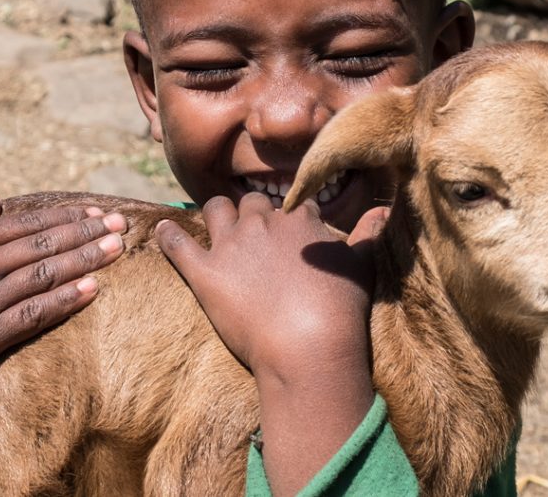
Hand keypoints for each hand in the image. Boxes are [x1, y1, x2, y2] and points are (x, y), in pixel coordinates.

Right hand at [0, 192, 126, 391]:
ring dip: (86, 260)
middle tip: (122, 224)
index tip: (98, 210)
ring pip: (46, 274)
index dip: (67, 216)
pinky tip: (93, 289)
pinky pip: (35, 314)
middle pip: (45, 244)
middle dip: (87, 232)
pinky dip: (66, 300)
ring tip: (118, 248)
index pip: (29, 223)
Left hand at [155, 194, 387, 495]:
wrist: (308, 345)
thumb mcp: (362, 264)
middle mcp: (263, 222)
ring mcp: (230, 245)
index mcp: (299, 218)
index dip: (290, 215)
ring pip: (215, 208)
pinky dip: (167, 235)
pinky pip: (177, 242)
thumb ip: (369, 233)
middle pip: (252, 202)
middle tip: (254, 235)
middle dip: (253, 214)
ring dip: (215, 214)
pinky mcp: (203, 272)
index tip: (290, 228)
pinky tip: (162, 230)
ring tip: (213, 225)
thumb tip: (385, 212)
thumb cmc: (341, 308)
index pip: (291, 203)